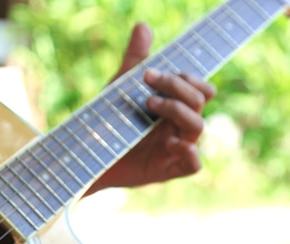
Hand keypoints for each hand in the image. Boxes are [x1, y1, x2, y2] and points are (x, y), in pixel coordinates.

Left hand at [87, 23, 216, 192]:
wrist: (88, 156)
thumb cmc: (110, 123)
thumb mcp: (121, 89)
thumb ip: (135, 60)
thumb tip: (143, 26)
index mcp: (175, 106)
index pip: (199, 88)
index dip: (186, 77)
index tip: (152, 73)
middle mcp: (179, 126)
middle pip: (200, 101)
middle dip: (178, 88)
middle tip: (148, 82)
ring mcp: (176, 149)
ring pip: (198, 127)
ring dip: (177, 111)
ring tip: (149, 105)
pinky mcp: (168, 170)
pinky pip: (194, 165)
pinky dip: (188, 152)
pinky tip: (171, 143)